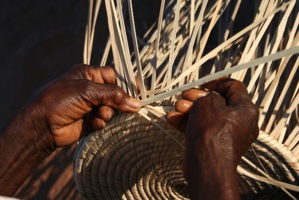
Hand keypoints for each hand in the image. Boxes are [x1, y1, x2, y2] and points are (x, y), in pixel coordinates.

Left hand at [30, 64, 141, 146]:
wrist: (42, 126)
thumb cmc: (61, 100)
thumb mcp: (87, 91)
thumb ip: (114, 95)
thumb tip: (137, 104)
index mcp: (88, 75)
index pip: (114, 75)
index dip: (126, 83)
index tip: (137, 92)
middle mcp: (90, 89)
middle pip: (115, 93)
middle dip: (118, 101)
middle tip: (123, 108)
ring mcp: (90, 105)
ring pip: (111, 108)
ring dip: (108, 113)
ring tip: (99, 116)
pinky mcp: (90, 120)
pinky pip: (104, 120)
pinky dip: (102, 122)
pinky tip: (94, 124)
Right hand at [166, 78, 258, 198]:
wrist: (206, 165)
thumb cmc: (212, 131)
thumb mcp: (208, 103)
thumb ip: (207, 96)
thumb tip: (203, 100)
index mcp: (245, 109)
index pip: (234, 87)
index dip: (217, 81)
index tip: (201, 83)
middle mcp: (239, 122)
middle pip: (216, 102)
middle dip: (196, 98)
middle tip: (183, 96)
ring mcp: (225, 135)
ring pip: (205, 116)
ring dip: (188, 110)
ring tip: (176, 108)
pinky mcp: (213, 145)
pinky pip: (200, 129)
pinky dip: (187, 123)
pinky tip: (172, 119)